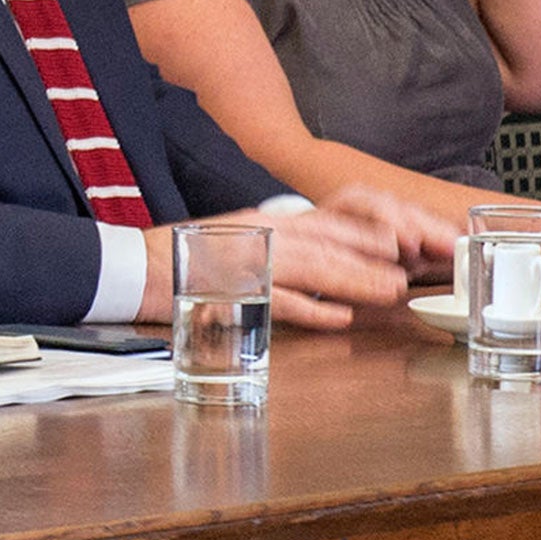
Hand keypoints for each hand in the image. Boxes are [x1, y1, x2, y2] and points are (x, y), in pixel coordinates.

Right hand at [139, 187, 445, 329]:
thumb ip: (280, 252)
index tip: (405, 243)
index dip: (369, 232)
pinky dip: (311, 308)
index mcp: (264, 222)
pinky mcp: (228, 289)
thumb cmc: (184, 262)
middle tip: (410, 271)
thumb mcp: (238, 245)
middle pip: (329, 242)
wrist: (129, 267)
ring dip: (355, 278)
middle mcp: (259, 233)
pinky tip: (338, 318)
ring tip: (389, 291)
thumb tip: (325, 270)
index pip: (328, 221)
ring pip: (313, 266)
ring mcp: (245, 260)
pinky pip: (278, 298)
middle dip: (374, 256)